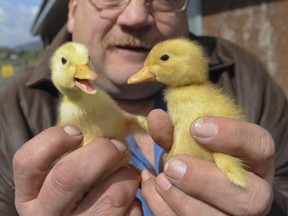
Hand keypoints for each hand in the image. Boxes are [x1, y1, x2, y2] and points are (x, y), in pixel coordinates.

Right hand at [13, 126, 140, 215]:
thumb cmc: (81, 189)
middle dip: (103, 152)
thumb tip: (99, 121)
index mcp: (31, 196)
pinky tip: (129, 198)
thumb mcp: (64, 173)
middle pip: (70, 176)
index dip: (53, 139)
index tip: (76, 131)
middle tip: (118, 145)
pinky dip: (136, 198)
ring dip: (127, 176)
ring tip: (127, 173)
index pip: (27, 161)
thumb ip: (71, 152)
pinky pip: (132, 211)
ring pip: (113, 194)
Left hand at [142, 109, 273, 214]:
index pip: (260, 146)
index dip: (232, 135)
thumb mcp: (194, 141)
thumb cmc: (203, 157)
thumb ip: (177, 130)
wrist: (208, 185)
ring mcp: (235, 215)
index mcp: (256, 161)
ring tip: (161, 179)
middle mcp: (254, 193)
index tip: (197, 127)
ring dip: (181, 199)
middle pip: (250, 198)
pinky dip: (163, 207)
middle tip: (173, 165)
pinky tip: (152, 186)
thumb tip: (156, 117)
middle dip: (205, 181)